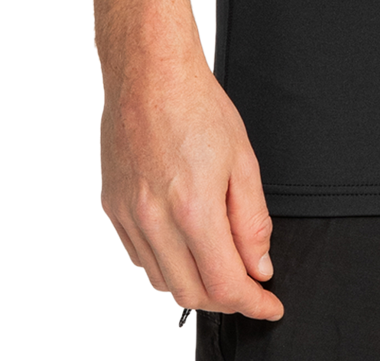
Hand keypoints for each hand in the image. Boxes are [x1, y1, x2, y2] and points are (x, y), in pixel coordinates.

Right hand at [99, 48, 283, 320]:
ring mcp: (128, 217)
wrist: (150, 74)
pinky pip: (140, 258)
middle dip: (226, 299)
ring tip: (219, 262)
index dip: (253, 303)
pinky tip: (184, 244)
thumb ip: (252, 220)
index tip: (268, 305)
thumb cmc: (198, 106)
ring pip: (162, 282)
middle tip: (249, 286)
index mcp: (193, 209)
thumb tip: (258, 266)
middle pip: (191, 294)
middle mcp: (154, 221)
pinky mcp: (111, 209)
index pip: (225, 285)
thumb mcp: (243, 160)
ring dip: (194, 284)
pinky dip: (165, 264)